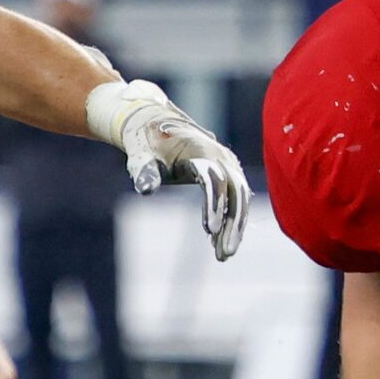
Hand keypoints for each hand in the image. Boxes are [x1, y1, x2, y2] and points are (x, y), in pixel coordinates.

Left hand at [86, 81, 252, 259]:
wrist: (154, 122)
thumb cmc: (145, 141)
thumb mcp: (140, 154)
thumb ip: (145, 171)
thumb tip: (144, 190)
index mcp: (201, 150)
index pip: (215, 180)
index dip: (214, 204)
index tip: (210, 230)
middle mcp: (221, 156)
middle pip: (235, 192)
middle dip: (232, 224)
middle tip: (224, 254)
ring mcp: (228, 164)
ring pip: (239, 199)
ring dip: (235, 227)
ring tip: (224, 256)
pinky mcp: (227, 173)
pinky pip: (235, 199)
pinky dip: (230, 220)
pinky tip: (219, 244)